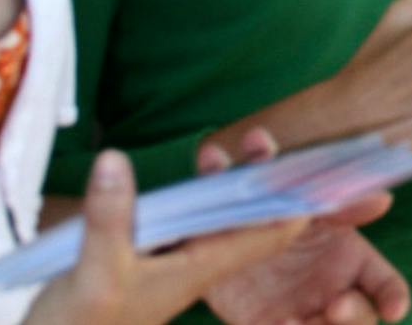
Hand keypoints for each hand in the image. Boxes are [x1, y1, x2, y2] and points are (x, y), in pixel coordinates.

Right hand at [24, 152, 308, 324]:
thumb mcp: (94, 272)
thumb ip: (110, 218)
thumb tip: (116, 160)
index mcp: (201, 268)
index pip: (269, 233)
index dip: (295, 203)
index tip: (316, 169)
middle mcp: (196, 262)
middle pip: (247, 216)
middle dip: (262, 179)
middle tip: (267, 139)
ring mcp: (174, 259)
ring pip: (217, 215)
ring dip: (230, 183)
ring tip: (247, 144)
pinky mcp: (149, 255)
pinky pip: (186, 219)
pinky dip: (196, 194)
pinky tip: (200, 172)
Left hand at [203, 221, 407, 324]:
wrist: (222, 223)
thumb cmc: (276, 210)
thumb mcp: (310, 205)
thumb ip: (342, 206)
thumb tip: (384, 199)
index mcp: (351, 262)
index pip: (385, 286)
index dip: (394, 298)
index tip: (395, 309)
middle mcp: (333, 293)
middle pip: (361, 318)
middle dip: (355, 317)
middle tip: (336, 306)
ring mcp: (301, 314)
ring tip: (291, 322)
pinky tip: (277, 324)